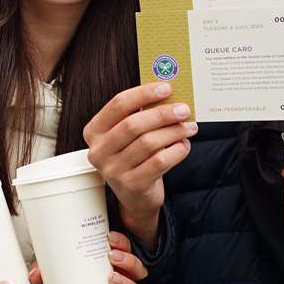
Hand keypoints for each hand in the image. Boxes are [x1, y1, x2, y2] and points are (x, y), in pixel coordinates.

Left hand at [27, 230, 148, 283]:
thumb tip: (35, 272)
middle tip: (112, 257)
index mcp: (107, 262)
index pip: (126, 248)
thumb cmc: (61, 282)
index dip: (123, 242)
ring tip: (112, 280)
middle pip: (137, 269)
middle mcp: (117, 279)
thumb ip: (42, 268)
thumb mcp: (51, 270)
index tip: (110, 238)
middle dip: (129, 261)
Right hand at [84, 82, 196, 250]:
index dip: (143, 93)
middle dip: (163, 114)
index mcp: (94, 131)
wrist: (135, 196)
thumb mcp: (129, 135)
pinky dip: (176, 151)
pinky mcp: (131, 185)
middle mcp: (98, 151)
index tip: (166, 88)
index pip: (118, 105)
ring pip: (149, 143)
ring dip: (174, 132)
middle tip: (184, 109)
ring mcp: (113, 171)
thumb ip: (140, 114)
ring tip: (189, 127)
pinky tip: (184, 145)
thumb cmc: (134, 156)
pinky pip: (159, 162)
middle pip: (133, 124)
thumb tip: (167, 92)